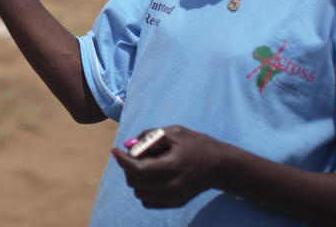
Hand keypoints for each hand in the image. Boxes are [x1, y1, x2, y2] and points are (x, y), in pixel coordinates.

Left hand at [109, 125, 224, 208]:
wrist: (220, 166)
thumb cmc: (196, 144)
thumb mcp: (174, 132)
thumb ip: (148, 137)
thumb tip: (128, 146)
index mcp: (173, 165)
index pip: (138, 169)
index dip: (122, 160)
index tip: (115, 150)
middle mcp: (173, 185)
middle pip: (135, 182)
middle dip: (128, 167)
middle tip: (135, 155)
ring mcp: (174, 197)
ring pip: (138, 192)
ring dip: (135, 178)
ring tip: (147, 165)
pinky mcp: (175, 203)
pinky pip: (147, 201)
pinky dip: (143, 189)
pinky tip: (152, 177)